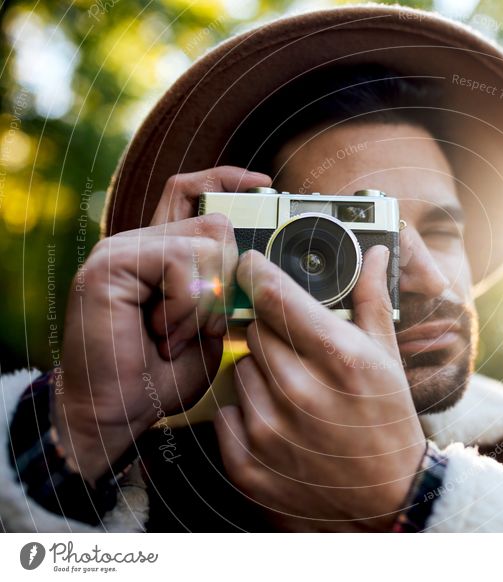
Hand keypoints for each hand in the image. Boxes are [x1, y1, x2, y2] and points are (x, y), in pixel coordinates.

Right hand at [55, 167, 270, 483]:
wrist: (115, 414)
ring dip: (205, 300)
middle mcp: (139, 243)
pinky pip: (181, 261)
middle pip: (216, 221)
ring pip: (207, 242)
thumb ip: (225, 291)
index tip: (265, 185)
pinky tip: (162, 332)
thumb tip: (259, 264)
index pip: (192, 191)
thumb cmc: (161, 377)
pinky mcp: (111, 264)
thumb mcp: (209, 328)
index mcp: (161, 253)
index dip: (228, 179)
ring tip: (174, 335)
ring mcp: (121, 250)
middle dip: (229, 276)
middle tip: (201, 324)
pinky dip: (186, 304)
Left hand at [215, 246, 426, 530]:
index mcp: (339, 357)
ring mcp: (271, 432)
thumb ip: (373, 300)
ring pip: (239, 370)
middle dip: (272, 333)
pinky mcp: (249, 465)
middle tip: (298, 354)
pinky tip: (278, 423)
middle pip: (254, 330)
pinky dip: (245, 414)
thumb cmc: (388, 421)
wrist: (388, 497)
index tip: (251, 264)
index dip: (258, 272)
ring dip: (260, 375)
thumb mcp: (387, 358)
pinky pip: (226, 412)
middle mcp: (301, 392)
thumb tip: (375, 254)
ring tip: (295, 394)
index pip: (275, 295)